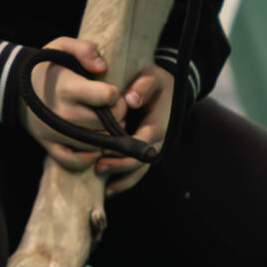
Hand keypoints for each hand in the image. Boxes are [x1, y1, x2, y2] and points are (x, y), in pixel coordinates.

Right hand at [22, 37, 120, 171]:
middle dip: (117, 115)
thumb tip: (102, 67)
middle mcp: (62, 113)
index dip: (116, 95)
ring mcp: (55, 132)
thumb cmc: (47, 66)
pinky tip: (94, 144)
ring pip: (94, 143)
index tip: (113, 92)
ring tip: (106, 123)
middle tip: (114, 108)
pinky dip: (88, 158)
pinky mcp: (49, 146)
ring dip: (107, 136)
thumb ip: (84, 49)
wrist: (15, 87)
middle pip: (105, 123)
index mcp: (68, 88)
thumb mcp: (62, 46)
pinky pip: (74, 161)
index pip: (106, 97)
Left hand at [97, 65, 173, 195]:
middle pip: (141, 161)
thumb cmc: (157, 82)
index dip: (125, 149)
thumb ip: (143, 86)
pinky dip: (124, 180)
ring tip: (105, 190)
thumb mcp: (152, 76)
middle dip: (120, 167)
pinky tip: (110, 189)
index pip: (143, 141)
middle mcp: (158, 140)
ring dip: (123, 180)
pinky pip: (137, 170)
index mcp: (159, 123)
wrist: (168, 89)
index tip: (105, 151)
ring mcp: (153, 148)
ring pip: (140, 171)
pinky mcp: (145, 152)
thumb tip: (130, 100)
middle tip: (98, 168)